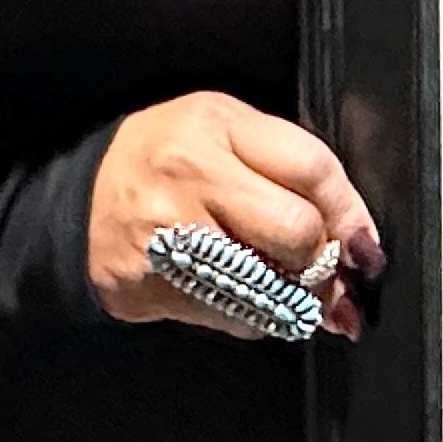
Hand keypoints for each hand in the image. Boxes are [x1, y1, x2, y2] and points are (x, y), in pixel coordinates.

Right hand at [88, 93, 381, 340]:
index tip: (366, 244)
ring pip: (271, 285)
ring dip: (300, 299)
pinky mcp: (156, 286)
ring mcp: (170, 236)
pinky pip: (237, 316)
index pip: (311, 168)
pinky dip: (259, 317)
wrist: (77, 204)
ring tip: (302, 295)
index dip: (352, 214)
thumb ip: (285, 165)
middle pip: (297, 231)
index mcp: (217, 124)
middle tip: (330, 270)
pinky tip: (251, 298)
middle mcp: (192, 176)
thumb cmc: (163, 161)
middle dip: (324, 259)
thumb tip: (354, 234)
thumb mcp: (222, 131)